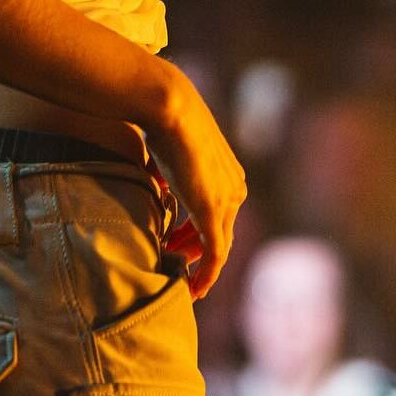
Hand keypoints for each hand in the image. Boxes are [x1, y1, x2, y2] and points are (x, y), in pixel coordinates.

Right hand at [143, 63, 246, 300]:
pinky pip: (215, 253)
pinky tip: (194, 288)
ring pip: (217, 244)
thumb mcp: (173, 151)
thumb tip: (160, 183)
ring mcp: (227, 200)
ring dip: (196, 261)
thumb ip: (174, 172)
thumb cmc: (165, 121)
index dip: (198, 232)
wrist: (170, 107)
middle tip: (173, 256)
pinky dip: (206, 274)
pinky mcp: (213, 211)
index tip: (178, 243)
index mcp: (230, 173)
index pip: (219, 214)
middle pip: (220, 231)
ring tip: (178, 272)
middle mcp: (235, 188)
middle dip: (195, 247)